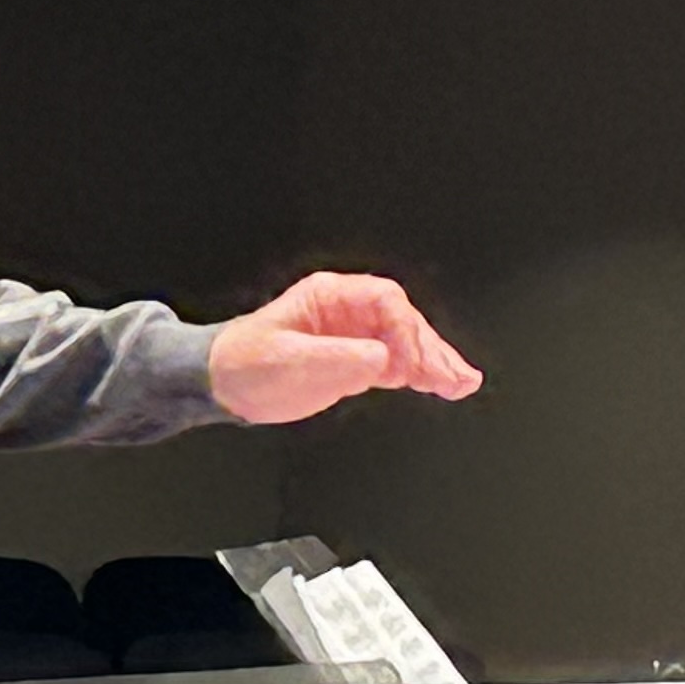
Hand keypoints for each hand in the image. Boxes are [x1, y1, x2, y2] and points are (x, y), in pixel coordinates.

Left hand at [207, 273, 481, 427]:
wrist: (220, 384)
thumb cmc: (244, 363)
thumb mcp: (290, 361)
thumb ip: (339, 358)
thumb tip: (383, 358)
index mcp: (330, 298)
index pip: (385, 303)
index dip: (406, 332)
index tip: (416, 363)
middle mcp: (346, 312)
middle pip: (403, 322)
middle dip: (431, 349)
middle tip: (455, 377)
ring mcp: (352, 336)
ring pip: (405, 344)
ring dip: (435, 362)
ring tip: (464, 383)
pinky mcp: (354, 361)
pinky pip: (396, 363)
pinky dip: (421, 375)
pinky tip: (444, 385)